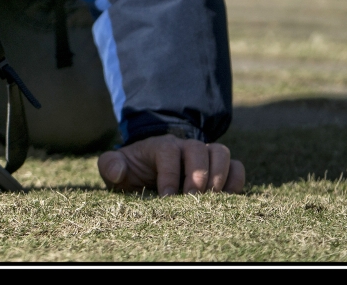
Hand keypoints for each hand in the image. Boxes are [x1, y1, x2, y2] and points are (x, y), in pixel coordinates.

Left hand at [98, 134, 245, 195]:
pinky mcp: (220, 167)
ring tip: (210, 198)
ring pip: (221, 153)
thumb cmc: (132, 170)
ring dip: (219, 176)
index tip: (166, 197)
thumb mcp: (115, 168)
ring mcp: (204, 154)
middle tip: (191, 199)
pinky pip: (236, 166)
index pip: (168, 152)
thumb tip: (119, 171)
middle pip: (198, 149)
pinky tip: (225, 198)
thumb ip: (110, 166)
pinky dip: (235, 181)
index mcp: (159, 146)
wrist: (148, 169)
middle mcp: (184, 146)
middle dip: (197, 176)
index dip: (170, 174)